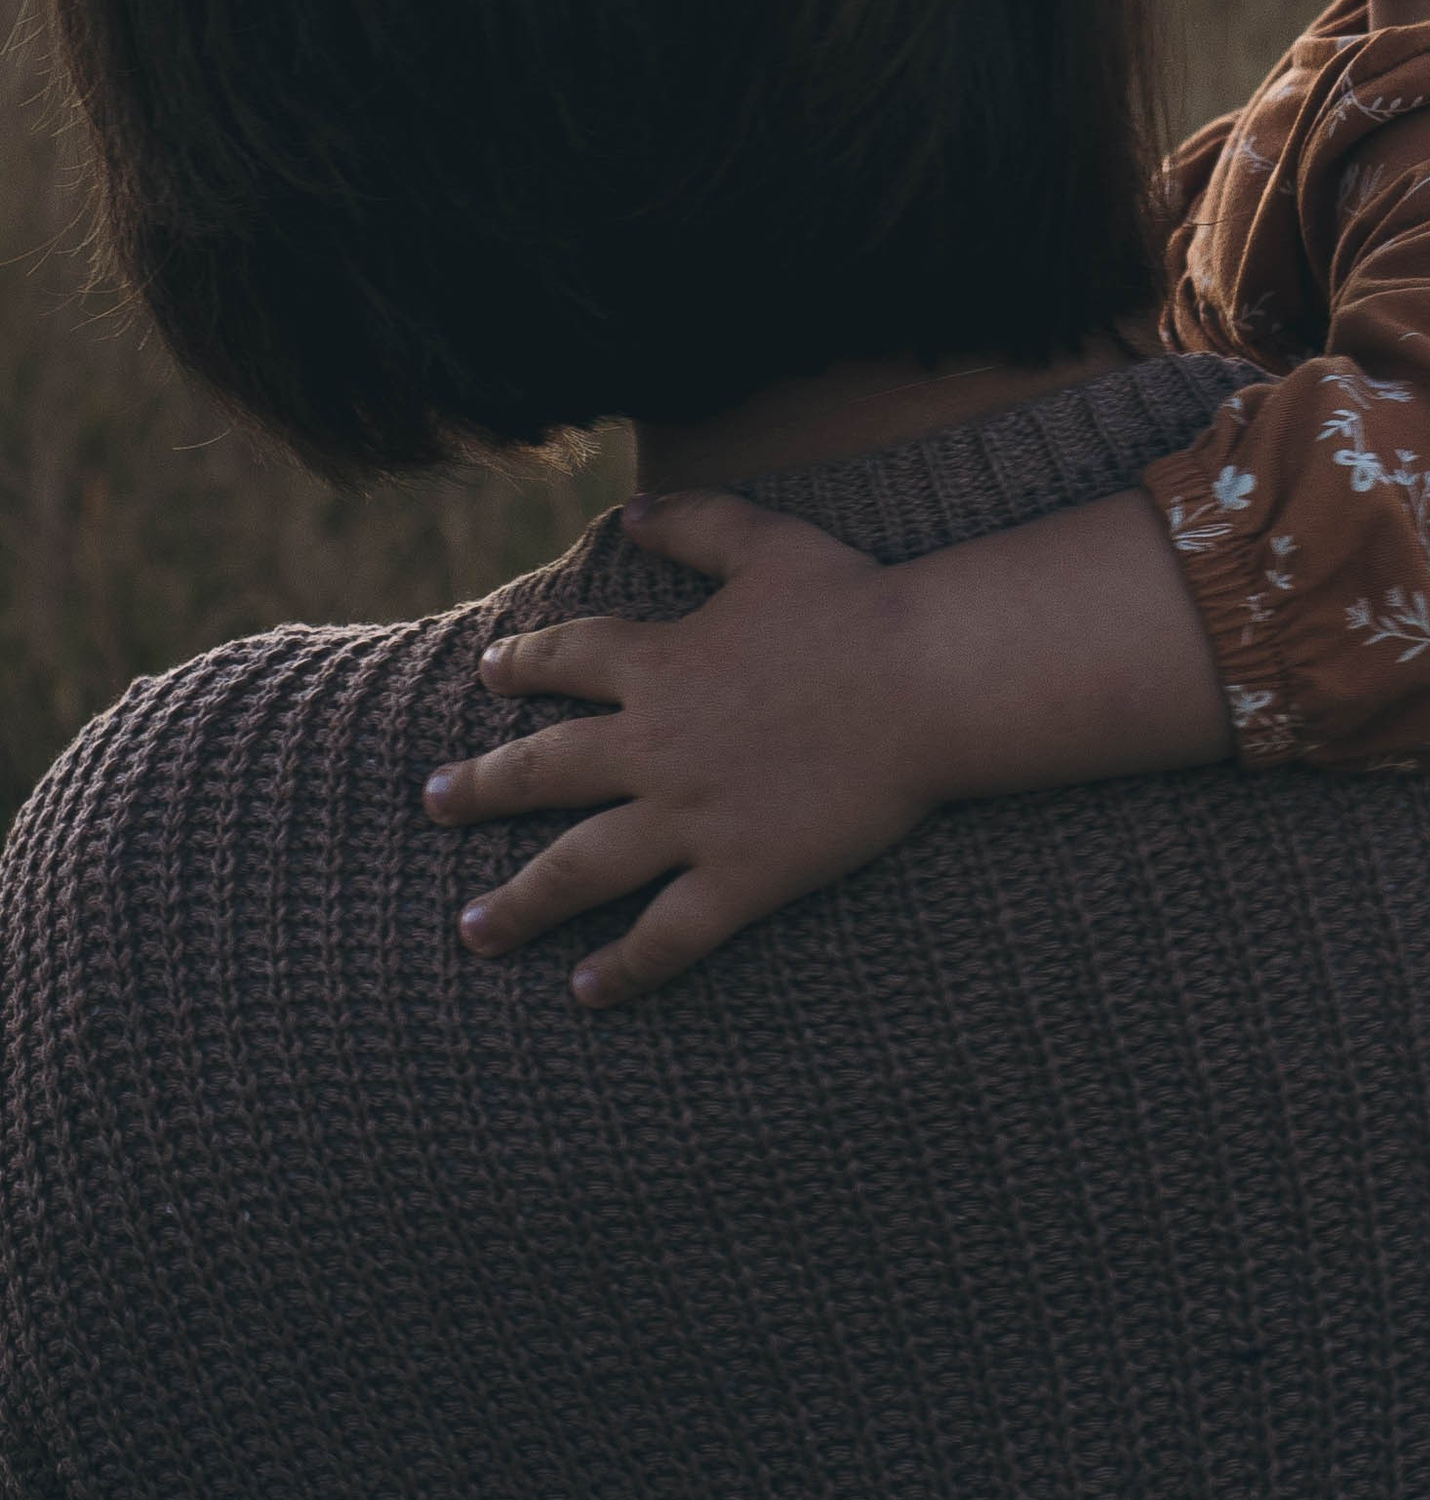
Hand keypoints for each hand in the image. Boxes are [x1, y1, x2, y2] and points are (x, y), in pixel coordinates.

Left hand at [422, 491, 929, 1008]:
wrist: (925, 684)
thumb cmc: (857, 607)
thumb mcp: (768, 544)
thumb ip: (694, 523)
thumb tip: (629, 510)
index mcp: (662, 664)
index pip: (568, 660)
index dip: (523, 664)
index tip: (489, 673)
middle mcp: (656, 747)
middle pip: (542, 772)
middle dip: (479, 789)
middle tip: (433, 802)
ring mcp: (692, 819)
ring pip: (579, 869)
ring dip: (518, 902)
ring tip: (473, 931)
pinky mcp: (740, 875)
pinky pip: (666, 933)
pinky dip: (623, 967)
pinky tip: (585, 990)